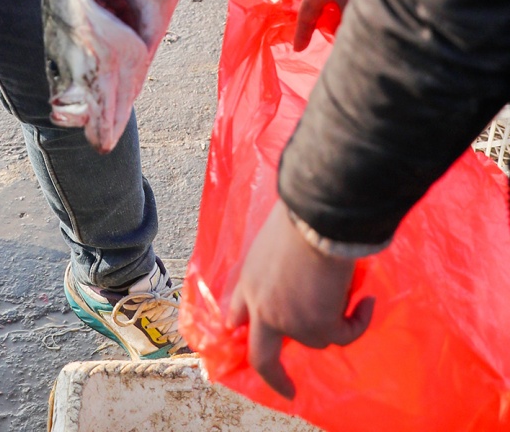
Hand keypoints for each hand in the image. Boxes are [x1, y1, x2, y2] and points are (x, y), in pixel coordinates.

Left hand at [228, 200, 373, 398]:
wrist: (316, 219)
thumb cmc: (299, 216)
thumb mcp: (275, 238)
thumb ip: (279, 261)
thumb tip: (299, 272)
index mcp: (249, 280)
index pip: (238, 313)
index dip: (244, 327)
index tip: (246, 335)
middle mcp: (263, 307)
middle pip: (262, 357)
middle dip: (275, 377)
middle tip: (287, 389)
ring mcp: (288, 321)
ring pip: (316, 337)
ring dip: (335, 317)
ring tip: (350, 286)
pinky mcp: (317, 327)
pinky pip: (344, 335)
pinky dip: (358, 320)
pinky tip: (367, 301)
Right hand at [293, 0, 386, 51]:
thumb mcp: (350, 5)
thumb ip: (343, 24)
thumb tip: (342, 33)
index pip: (305, 16)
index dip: (302, 35)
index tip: (298, 50)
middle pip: (320, 11)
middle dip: (326, 26)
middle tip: (335, 41)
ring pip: (334, 4)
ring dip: (340, 16)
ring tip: (352, 26)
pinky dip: (348, 7)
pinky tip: (362, 11)